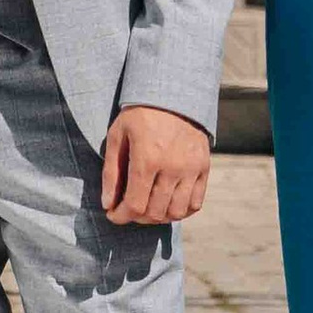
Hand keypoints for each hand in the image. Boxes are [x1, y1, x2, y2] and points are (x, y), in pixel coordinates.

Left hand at [101, 103, 210, 227]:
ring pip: (176, 212)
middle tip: (128, 210)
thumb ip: (111, 172)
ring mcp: (191, 169)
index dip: (121, 216)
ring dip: (158, 218)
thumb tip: (107, 204)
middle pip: (155, 212)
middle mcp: (172, 167)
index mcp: (147, 159)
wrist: (174, 94)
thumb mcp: (117, 136)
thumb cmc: (139, 115)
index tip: (113, 214)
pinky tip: (167, 205)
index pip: (135, 204)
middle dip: (136, 218)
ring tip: (147, 209)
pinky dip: (181, 211)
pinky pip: (196, 203)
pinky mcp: (204, 168)